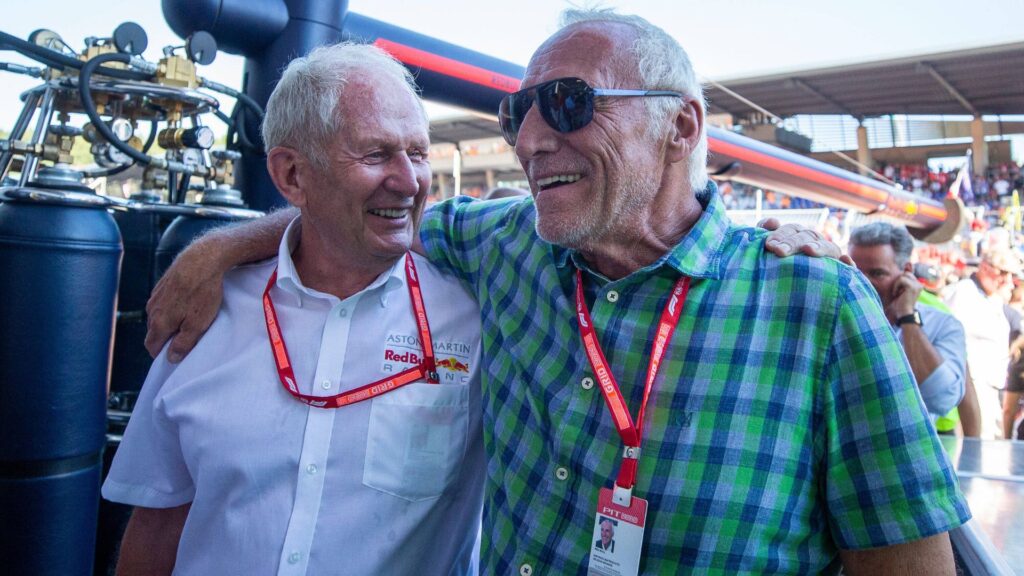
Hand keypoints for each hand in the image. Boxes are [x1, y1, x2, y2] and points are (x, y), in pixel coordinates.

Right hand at [145, 242, 225, 361]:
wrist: (202, 259)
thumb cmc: (202, 293)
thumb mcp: (197, 324)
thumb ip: (183, 344)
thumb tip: (171, 358)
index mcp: (158, 323)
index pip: (152, 347)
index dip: (163, 354)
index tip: (177, 354)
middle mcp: (152, 310)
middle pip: (155, 332)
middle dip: (167, 338)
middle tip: (188, 337)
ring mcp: (155, 296)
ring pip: (159, 316)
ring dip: (170, 321)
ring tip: (191, 318)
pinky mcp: (163, 284)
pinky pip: (164, 302)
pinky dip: (173, 306)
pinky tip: (188, 302)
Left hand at [759, 218, 852, 264]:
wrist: (788, 297)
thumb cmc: (775, 268)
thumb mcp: (770, 251)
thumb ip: (767, 234)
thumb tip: (772, 222)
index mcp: (799, 236)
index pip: (792, 230)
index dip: (781, 234)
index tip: (769, 245)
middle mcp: (815, 243)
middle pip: (808, 237)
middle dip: (793, 243)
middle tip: (779, 251)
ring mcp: (829, 257)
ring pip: (828, 248)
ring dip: (819, 248)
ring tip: (808, 250)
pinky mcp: (840, 273)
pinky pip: (847, 267)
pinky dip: (848, 263)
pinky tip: (845, 261)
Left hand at [887, 271, 922, 318]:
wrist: (903, 314)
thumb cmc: (900, 304)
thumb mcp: (900, 288)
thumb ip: (904, 277)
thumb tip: (909, 262)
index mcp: (917, 285)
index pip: (909, 273)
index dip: (906, 271)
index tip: (906, 268)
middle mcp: (919, 284)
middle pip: (905, 273)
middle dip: (898, 281)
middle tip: (898, 292)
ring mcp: (918, 285)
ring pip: (903, 276)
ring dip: (896, 284)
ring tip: (898, 294)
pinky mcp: (913, 287)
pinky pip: (901, 280)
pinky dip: (896, 286)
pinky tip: (897, 294)